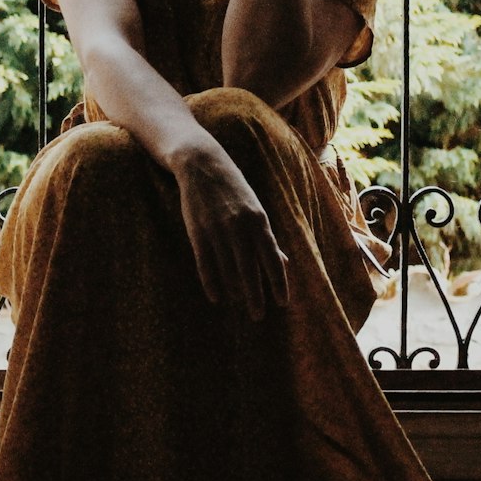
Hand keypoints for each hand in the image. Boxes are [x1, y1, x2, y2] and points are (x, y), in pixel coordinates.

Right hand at [169, 142, 289, 319]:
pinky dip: (211, 282)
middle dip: (256, 295)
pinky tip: (217, 297)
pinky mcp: (197, 232)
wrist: (202, 165)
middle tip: (259, 315)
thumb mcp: (256, 209)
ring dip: (235, 290)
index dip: (278, 283)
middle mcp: (240, 227)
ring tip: (240, 303)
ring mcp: (217, 230)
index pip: (272, 259)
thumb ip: (268, 237)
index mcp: (258, 221)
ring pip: (228, 270)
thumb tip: (283, 262)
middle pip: (250, 270)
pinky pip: (205, 264)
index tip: (282, 302)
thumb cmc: (234, 189)